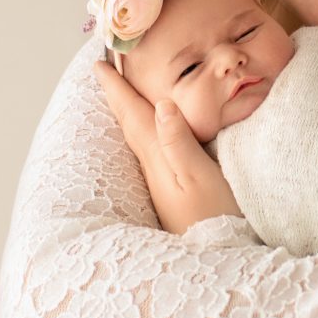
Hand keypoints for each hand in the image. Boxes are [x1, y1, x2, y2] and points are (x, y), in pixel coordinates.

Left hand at [94, 60, 242, 233]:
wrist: (218, 253)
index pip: (133, 114)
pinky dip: (143, 128)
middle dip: (116, 95)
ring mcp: (160, 179)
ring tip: (121, 93)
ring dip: (127, 110)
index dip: (117, 89)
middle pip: (129, 123)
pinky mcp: (171, 188)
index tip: (99, 64)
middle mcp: (153, 166)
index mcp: (158, 157)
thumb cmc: (214, 216)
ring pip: (137, 135)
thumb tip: (162, 103)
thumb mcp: (200, 176)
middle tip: (104, 71)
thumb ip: (179, 141)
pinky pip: (149, 147)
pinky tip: (149, 130)